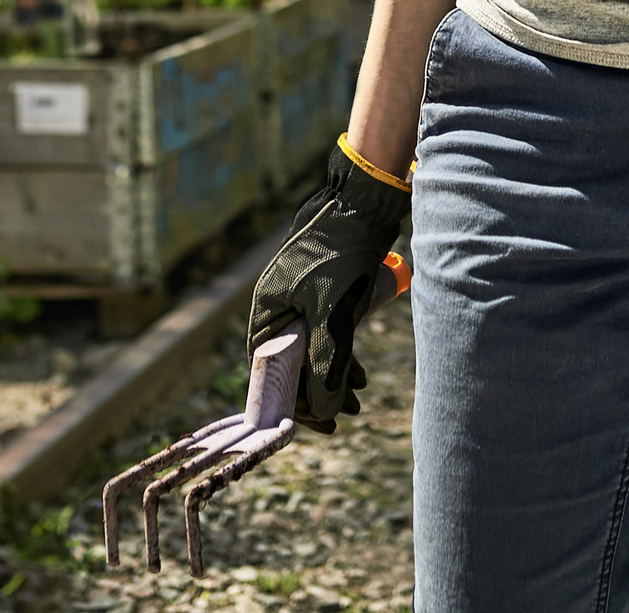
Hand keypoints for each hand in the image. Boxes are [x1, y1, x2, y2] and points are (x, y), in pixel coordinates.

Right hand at [247, 137, 409, 431]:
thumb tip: (322, 410)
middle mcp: (277, 305)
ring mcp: (299, 297)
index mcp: (267, 310)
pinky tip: (361, 371)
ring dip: (334, 374)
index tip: (320, 424)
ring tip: (359, 396)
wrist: (362, 204)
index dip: (293, 401)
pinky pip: (325, 331)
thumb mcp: (334, 315)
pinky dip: (341, 351)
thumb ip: (327, 363)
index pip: (270, 370)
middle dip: (320, 390)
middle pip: (292, 362)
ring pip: (312, 349)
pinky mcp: (320, 291)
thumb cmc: (341, 255)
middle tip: (348, 413)